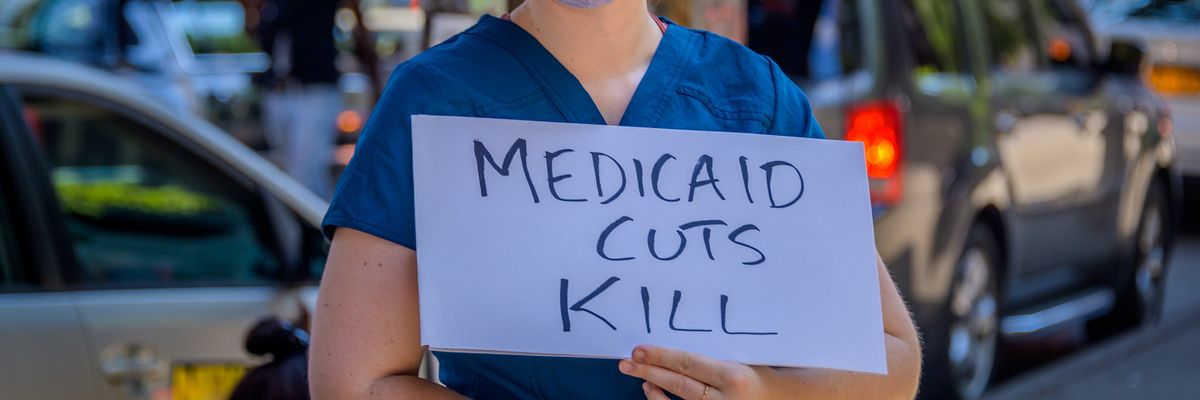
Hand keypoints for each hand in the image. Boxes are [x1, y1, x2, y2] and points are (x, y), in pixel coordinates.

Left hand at [618, 345, 774, 399]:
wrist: (781, 398)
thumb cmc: (757, 374)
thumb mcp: (738, 360)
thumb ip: (709, 357)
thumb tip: (668, 348)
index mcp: (733, 377)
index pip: (689, 364)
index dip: (661, 357)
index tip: (639, 350)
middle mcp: (726, 399)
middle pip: (679, 384)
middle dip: (649, 371)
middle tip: (626, 362)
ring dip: (654, 389)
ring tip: (638, 375)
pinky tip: (652, 391)